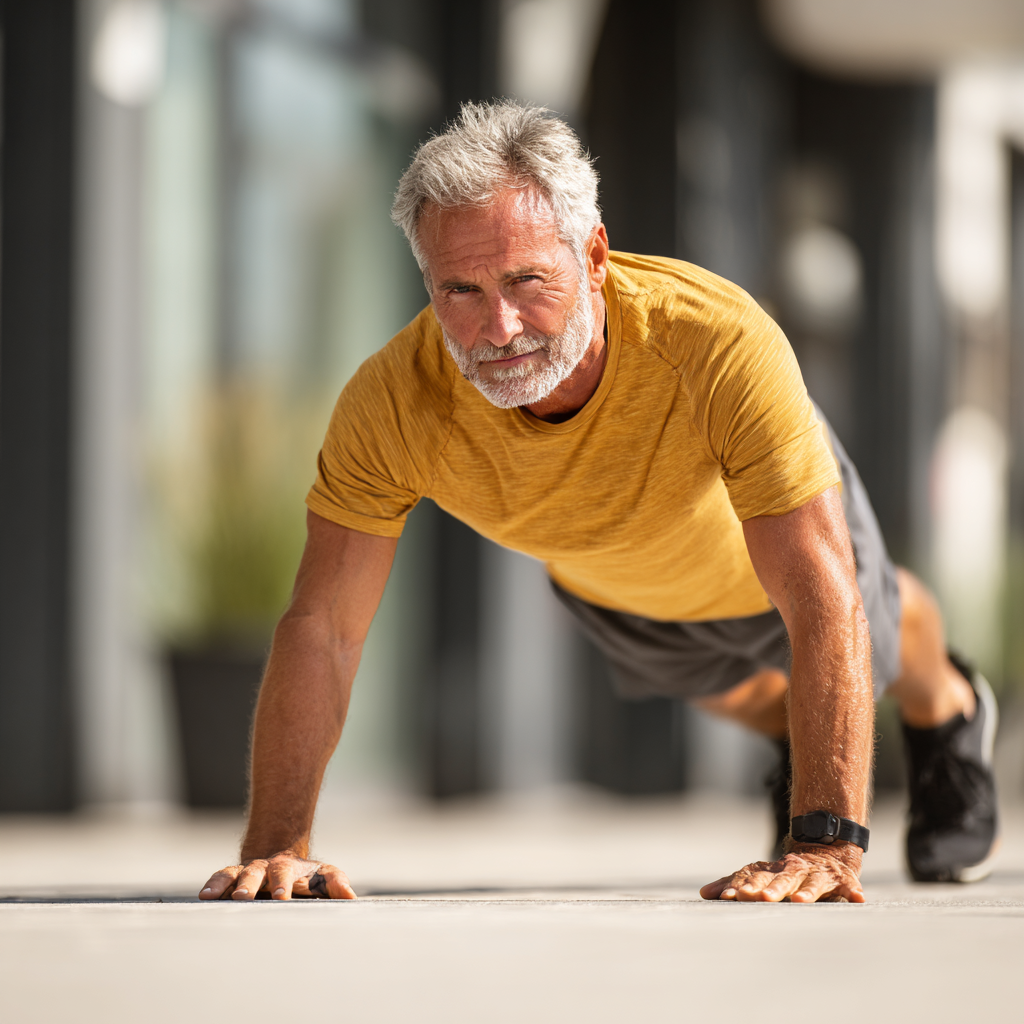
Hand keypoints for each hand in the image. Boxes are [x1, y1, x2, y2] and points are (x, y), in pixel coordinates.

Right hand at [198, 850, 356, 900]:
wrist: (282, 861)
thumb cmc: (306, 877)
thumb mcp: (323, 877)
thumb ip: (336, 884)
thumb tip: (351, 897)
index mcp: (287, 869)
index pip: (285, 874)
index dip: (282, 885)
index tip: (280, 897)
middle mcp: (264, 868)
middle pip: (255, 873)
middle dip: (249, 885)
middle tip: (243, 897)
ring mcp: (246, 872)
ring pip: (233, 874)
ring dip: (224, 884)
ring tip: (211, 896)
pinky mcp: (232, 878)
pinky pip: (220, 878)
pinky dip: (212, 885)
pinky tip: (203, 896)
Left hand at [699, 842, 864, 902]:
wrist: (823, 851)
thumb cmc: (786, 872)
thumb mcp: (761, 876)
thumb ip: (734, 883)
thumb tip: (704, 894)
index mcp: (772, 871)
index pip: (754, 878)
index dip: (742, 887)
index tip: (729, 898)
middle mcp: (794, 870)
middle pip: (781, 879)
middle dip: (771, 889)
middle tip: (761, 899)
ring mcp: (818, 874)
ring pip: (812, 883)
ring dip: (807, 892)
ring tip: (800, 902)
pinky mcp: (842, 880)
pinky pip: (849, 886)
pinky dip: (853, 891)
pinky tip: (858, 899)